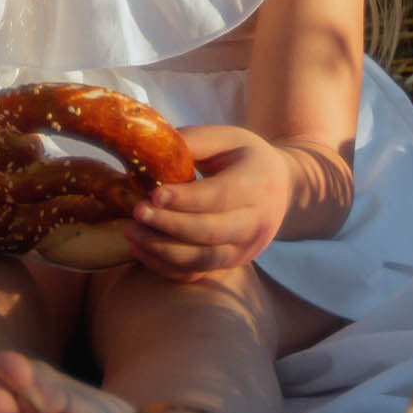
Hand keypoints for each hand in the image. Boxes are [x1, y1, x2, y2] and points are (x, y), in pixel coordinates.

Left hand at [125, 125, 293, 279]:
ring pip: (203, 259)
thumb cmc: (245, 157)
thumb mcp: (226, 138)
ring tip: (130, 233)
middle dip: (170, 225)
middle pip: (211, 232)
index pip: (219, 197)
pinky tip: (139, 250)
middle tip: (136, 212)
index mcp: (257, 185)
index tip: (153, 194)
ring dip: (163, 250)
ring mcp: (245, 249)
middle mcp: (256, 223)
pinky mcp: (231, 264)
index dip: (185, 199)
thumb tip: (150, 148)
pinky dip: (166, 267)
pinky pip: (197, 274)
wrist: (282, 187)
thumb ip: (193, 141)